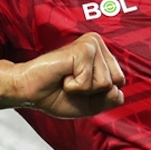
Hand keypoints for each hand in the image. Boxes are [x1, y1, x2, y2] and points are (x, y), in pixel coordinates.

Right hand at [9, 33, 125, 117]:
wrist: (30, 92)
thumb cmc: (56, 95)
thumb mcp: (91, 104)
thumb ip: (110, 99)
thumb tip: (118, 89)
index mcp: (101, 55)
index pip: (120, 83)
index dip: (100, 94)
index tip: (80, 87)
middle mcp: (97, 46)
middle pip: (117, 81)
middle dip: (94, 91)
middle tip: (73, 82)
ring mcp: (90, 45)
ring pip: (106, 82)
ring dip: (83, 89)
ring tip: (67, 78)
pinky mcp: (82, 49)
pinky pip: (90, 81)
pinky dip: (75, 86)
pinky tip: (63, 76)